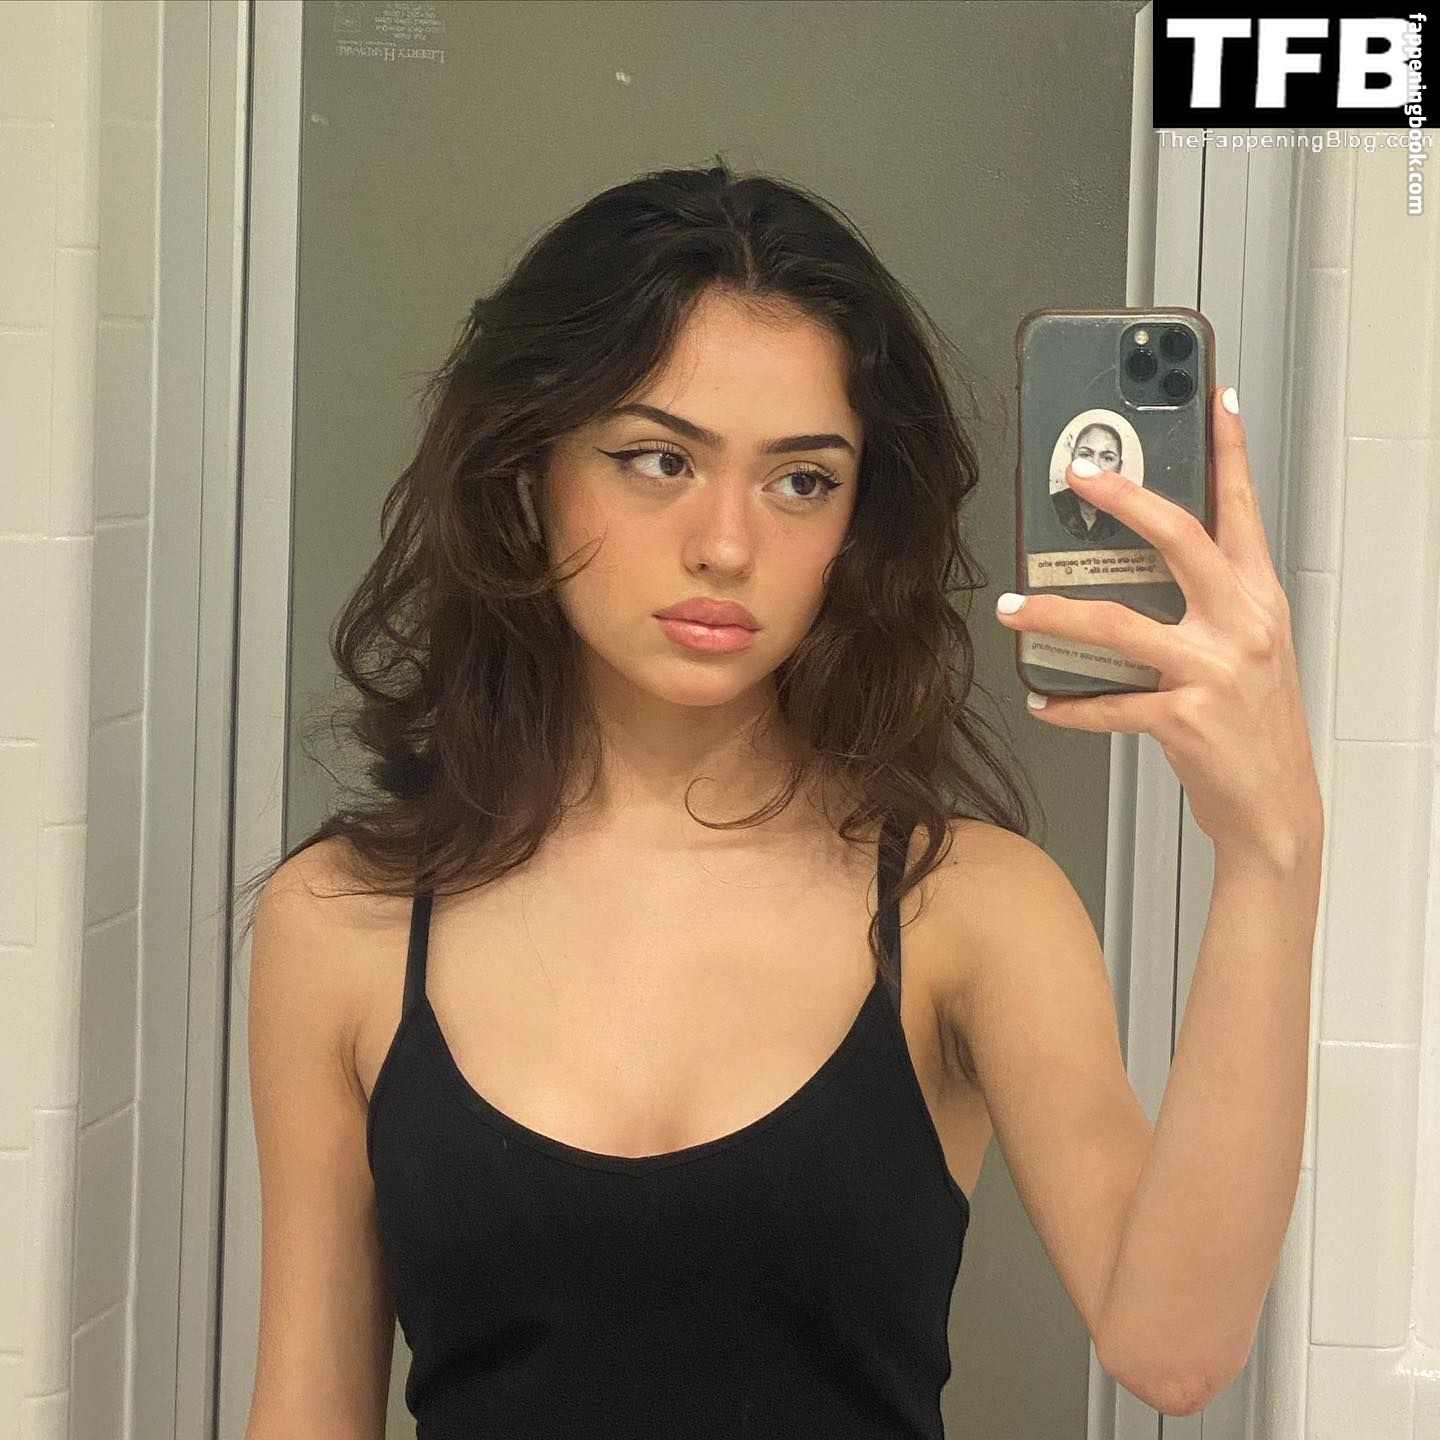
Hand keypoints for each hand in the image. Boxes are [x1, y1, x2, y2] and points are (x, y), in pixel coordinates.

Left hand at [995, 385, 1322, 859]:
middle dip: (1126, 498)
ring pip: (1118, 623)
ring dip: (1055, 615)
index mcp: (1257, 598)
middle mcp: (1242, 624)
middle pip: (1179, 540)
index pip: (1242, 511)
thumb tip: (1139, 568)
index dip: (1229, 453)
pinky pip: (1109, 703)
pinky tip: (1043, 700)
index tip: (1215, 400)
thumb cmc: (1253, 725)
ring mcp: (1215, 670)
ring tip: (1013, 608)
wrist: (1275, 807)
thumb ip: (1207, 604)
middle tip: (1078, 472)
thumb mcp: (1247, 650)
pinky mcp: (1186, 718)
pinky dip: (1069, 705)